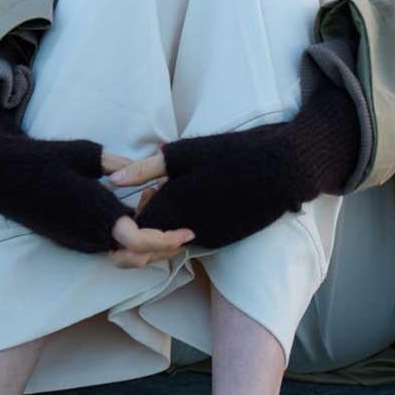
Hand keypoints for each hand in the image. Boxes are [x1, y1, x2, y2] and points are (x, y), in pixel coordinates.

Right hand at [0, 101, 193, 257]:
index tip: (188, 231)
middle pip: (137, 255)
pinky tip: (136, 220)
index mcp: (96, 214)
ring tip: (163, 223)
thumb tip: (138, 169)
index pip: (140, 240)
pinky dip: (127, 243)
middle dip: (163, 247)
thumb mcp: (87, 153)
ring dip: (146, 247)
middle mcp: (88, 235)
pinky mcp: (71, 241)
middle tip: (183, 230)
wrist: (4, 176)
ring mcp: (78, 241)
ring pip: (122, 254)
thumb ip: (116, 164)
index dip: (167, 239)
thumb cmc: (45, 159)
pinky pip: (106, 248)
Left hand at [105, 125, 303, 249]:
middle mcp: (186, 232)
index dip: (134, 213)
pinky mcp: (225, 240)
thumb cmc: (231, 154)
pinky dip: (192, 225)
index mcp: (172, 208)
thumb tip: (112, 180)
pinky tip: (204, 198)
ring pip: (176, 241)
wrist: (282, 170)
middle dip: (150, 223)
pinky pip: (198, 238)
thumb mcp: (184, 153)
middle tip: (160, 192)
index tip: (146, 192)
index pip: (135, 229)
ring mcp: (208, 239)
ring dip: (171, 224)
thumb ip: (144, 170)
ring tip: (183, 192)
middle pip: (154, 241)